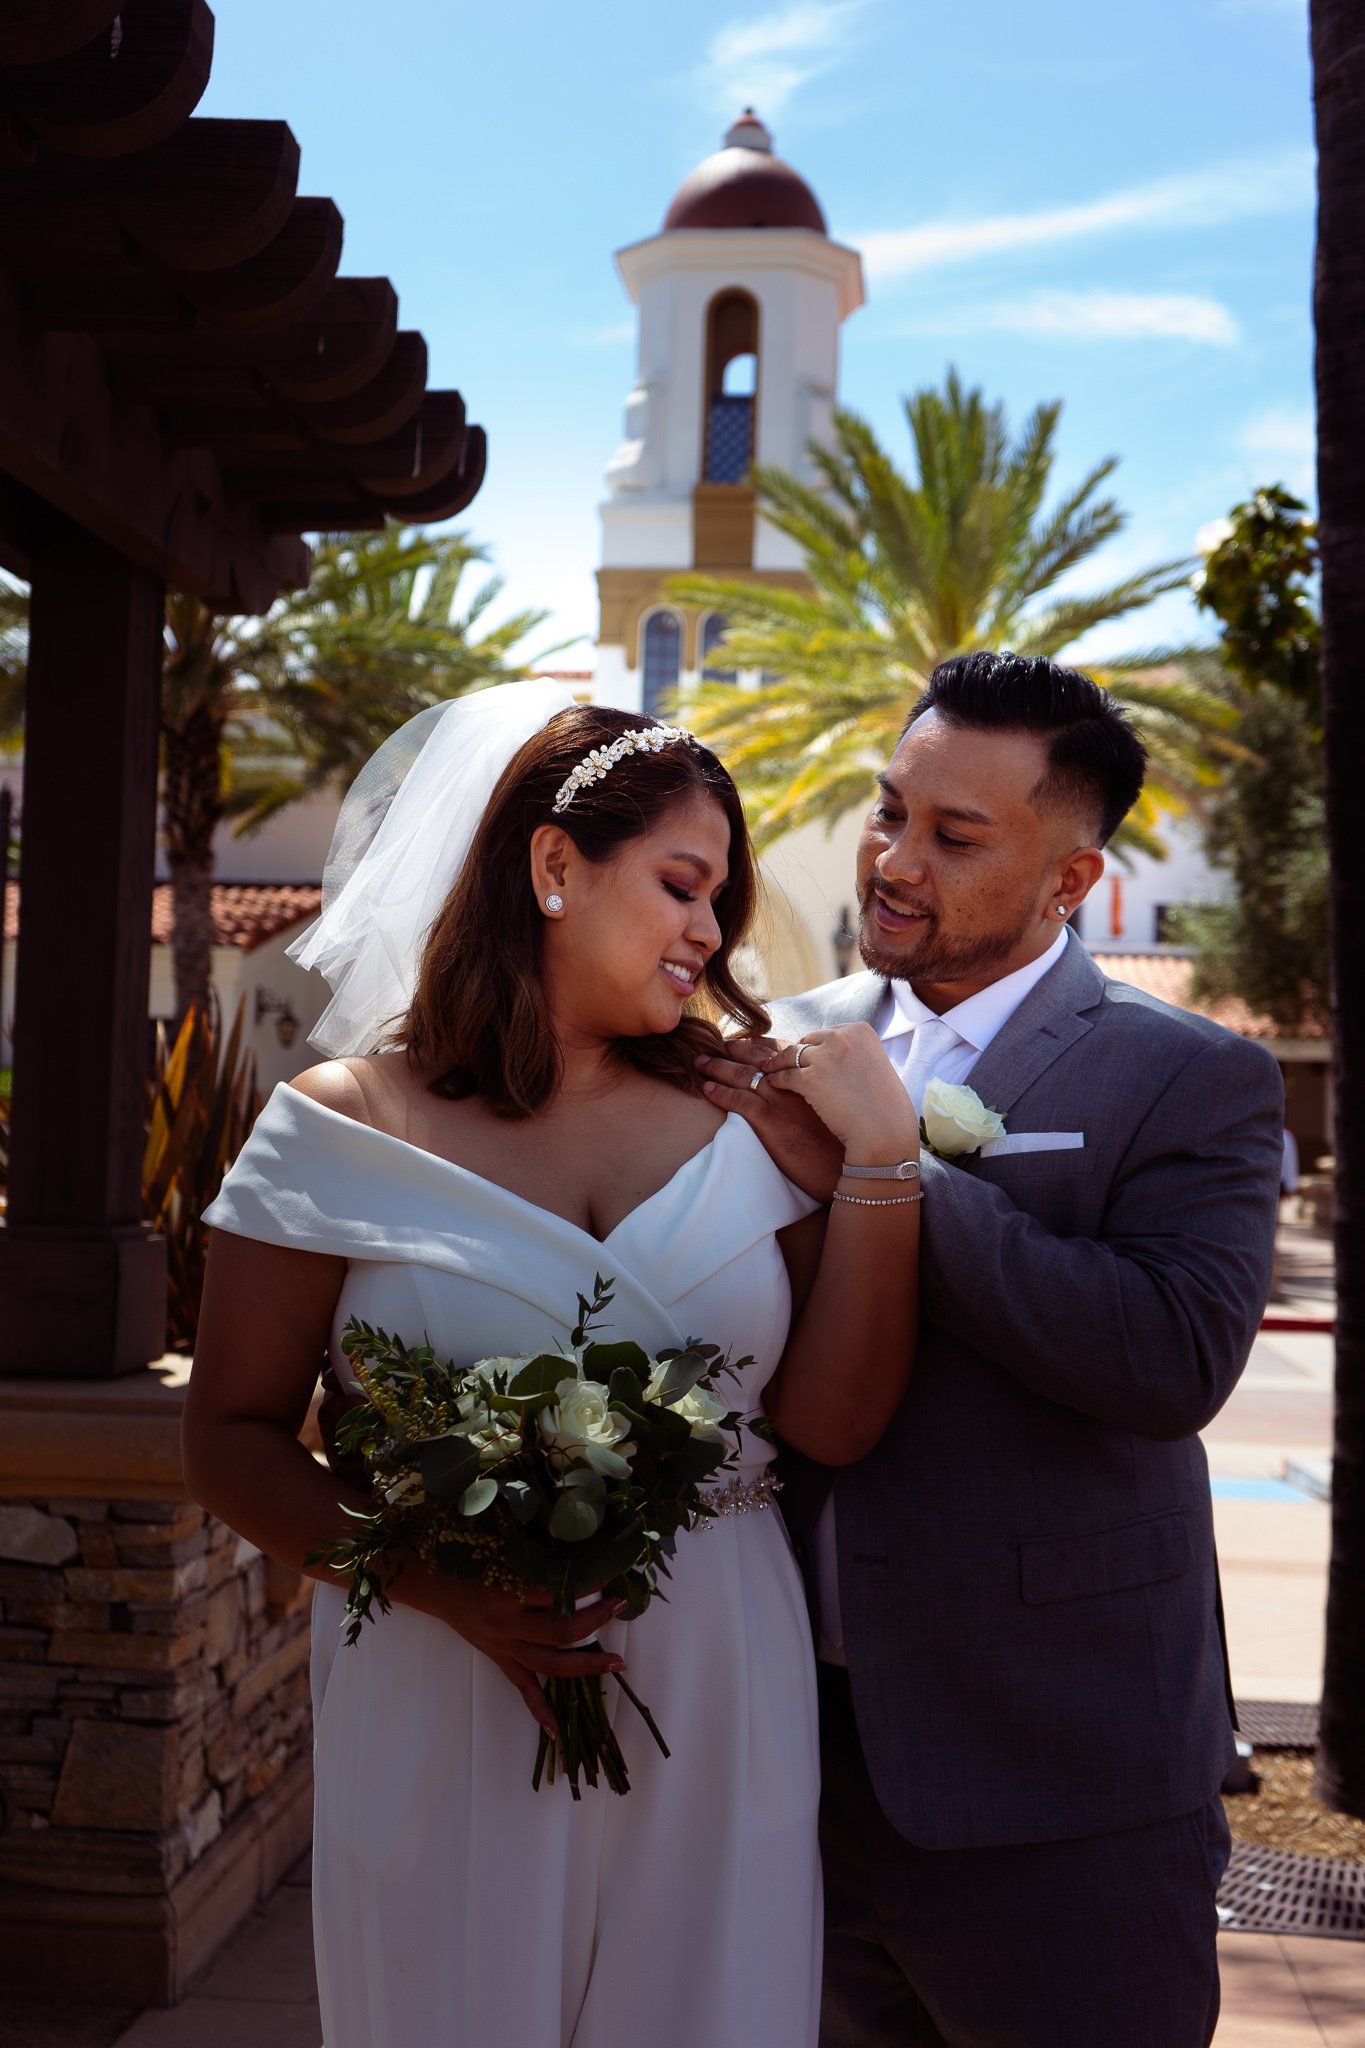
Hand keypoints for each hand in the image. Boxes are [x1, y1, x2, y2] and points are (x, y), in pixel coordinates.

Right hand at [416, 1576, 625, 1736]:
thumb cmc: (474, 1563)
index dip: (585, 1585)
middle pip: (560, 1632)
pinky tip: (557, 1730)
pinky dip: (540, 1709)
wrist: (438, 1586)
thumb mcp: (505, 1555)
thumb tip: (581, 1558)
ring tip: (617, 1662)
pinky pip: (523, 1688)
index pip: (556, 1592)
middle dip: (595, 1620)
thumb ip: (539, 1561)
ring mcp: (505, 1648)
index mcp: (508, 1594)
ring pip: (550, 1664)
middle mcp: (508, 1626)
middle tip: (620, 1605)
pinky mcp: (502, 1660)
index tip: (609, 1575)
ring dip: (586, 1665)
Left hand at [696, 1036, 843, 1199]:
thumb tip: (802, 1092)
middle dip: (733, 1048)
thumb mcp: (831, 1109)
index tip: (742, 1039)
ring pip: (743, 1074)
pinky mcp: (771, 1121)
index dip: (757, 1043)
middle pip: (757, 1057)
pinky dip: (721, 1093)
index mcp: (810, 1077)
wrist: (845, 1166)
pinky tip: (707, 1089)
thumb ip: (816, 1094)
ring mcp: (781, 1101)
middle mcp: (794, 1083)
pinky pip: (739, 1100)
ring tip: (701, 1061)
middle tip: (714, 1044)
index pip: (780, 1050)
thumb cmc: (840, 1142)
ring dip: (718, 1066)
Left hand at [759, 1025, 919, 1162]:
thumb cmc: (885, 1106)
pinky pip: (785, 1075)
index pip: (829, 1033)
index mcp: (860, 1031)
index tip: (810, 1056)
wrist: (885, 1130)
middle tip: (785, 1062)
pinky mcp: (810, 1080)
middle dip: (798, 1053)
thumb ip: (856, 1056)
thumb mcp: (876, 1066)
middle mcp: (842, 1038)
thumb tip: (835, 1058)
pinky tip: (771, 1083)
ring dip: (778, 1062)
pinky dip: (776, 1079)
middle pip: (808, 1041)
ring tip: (768, 1068)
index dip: (818, 1047)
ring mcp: (825, 1058)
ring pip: (791, 1055)